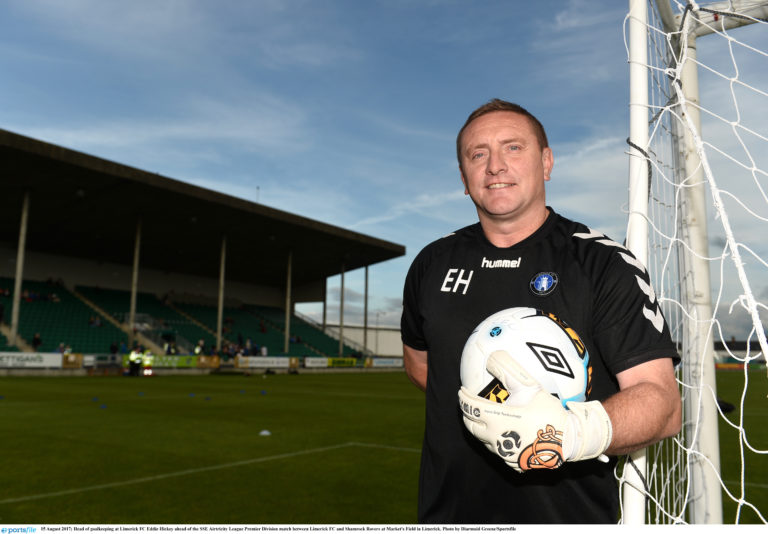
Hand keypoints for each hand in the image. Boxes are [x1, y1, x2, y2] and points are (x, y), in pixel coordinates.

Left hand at [458, 350, 611, 472]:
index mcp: (498, 420)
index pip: (471, 408)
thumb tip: (492, 358)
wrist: (570, 439)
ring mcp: (505, 454)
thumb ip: (509, 371)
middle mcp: (497, 439)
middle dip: (467, 413)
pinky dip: (494, 441)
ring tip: (485, 417)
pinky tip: (501, 434)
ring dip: (480, 428)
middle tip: (469, 404)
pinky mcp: (514, 464)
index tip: (462, 390)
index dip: (463, 398)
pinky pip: (498, 452)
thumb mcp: (530, 387)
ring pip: (483, 440)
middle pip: (471, 426)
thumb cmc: (550, 412)